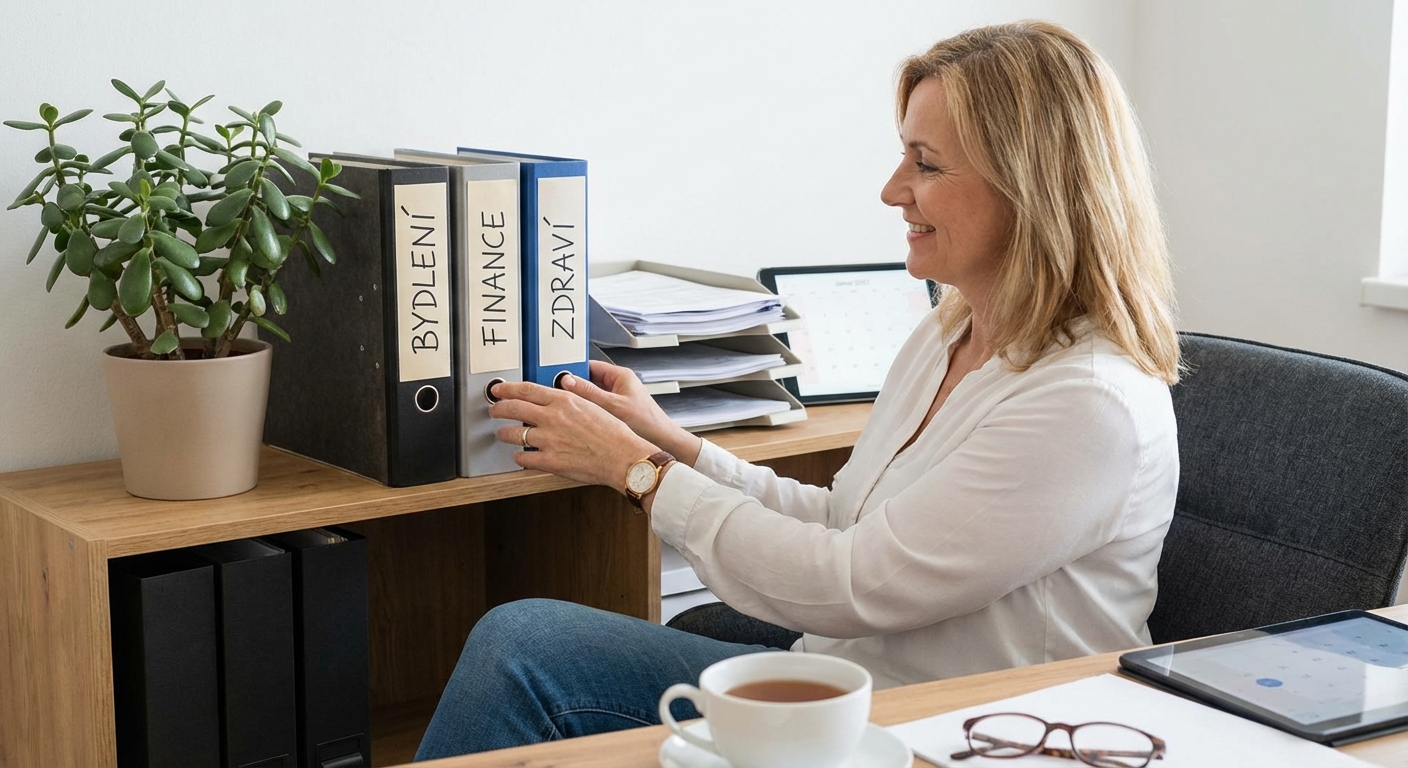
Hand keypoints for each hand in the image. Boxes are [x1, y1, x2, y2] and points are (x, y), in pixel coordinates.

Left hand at [489, 379, 657, 490]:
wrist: (622, 456)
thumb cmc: (614, 434)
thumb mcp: (593, 405)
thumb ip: (571, 400)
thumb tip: (559, 395)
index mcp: (564, 401)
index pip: (527, 389)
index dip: (508, 389)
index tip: (499, 390)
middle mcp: (553, 418)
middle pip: (514, 408)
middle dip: (498, 409)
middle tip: (494, 411)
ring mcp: (549, 440)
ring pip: (514, 434)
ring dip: (505, 434)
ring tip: (504, 434)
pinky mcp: (549, 461)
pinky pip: (523, 458)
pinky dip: (519, 457)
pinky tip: (521, 456)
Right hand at [558, 360, 702, 464]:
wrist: (663, 442)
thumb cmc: (647, 423)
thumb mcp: (614, 406)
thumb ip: (589, 393)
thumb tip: (567, 381)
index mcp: (619, 376)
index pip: (589, 365)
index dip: (571, 370)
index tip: (555, 375)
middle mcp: (617, 384)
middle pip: (587, 381)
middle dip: (572, 388)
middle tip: (555, 394)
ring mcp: (616, 399)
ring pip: (590, 396)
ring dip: (578, 402)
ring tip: (563, 408)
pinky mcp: (615, 412)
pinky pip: (594, 408)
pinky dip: (585, 412)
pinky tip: (576, 420)